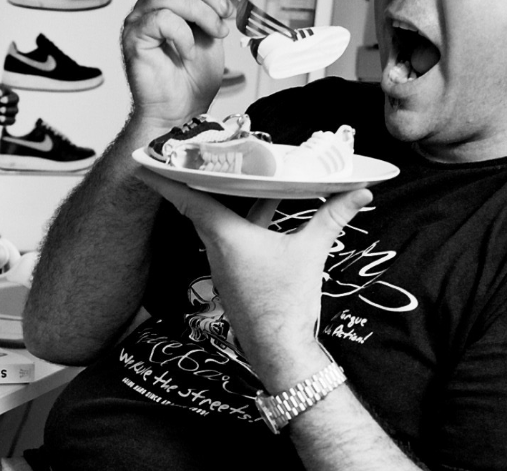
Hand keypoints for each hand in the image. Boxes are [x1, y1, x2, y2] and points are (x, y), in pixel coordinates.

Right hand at [121, 0, 232, 129]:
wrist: (182, 109)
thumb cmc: (193, 75)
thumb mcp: (213, 29)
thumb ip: (212, 3)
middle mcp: (150, 4)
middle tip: (223, 16)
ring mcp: (139, 20)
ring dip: (202, 13)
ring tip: (214, 34)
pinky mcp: (135, 38)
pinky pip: (161, 19)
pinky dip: (183, 34)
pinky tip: (188, 51)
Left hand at [136, 168, 372, 388]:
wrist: (279, 349)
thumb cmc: (287, 302)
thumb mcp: (311, 251)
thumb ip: (333, 217)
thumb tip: (362, 192)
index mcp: (227, 235)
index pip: (188, 198)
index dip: (165, 179)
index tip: (145, 163)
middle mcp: (217, 247)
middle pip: (199, 205)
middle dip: (194, 181)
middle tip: (191, 156)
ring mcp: (222, 264)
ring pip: (216, 221)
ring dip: (223, 199)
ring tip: (234, 174)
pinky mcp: (232, 276)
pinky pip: (228, 238)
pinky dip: (239, 219)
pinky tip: (264, 210)